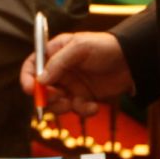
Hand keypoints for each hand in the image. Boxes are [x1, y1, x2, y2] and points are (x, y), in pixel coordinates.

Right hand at [20, 32, 134, 115]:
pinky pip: (75, 110)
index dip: (27, 77)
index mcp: (55, 53)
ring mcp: (71, 85)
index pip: (32, 65)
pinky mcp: (83, 98)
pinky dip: (83, 111)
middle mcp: (60, 70)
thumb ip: (58, 62)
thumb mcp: (80, 48)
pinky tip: (94, 106)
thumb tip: (40, 80)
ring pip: (56, 103)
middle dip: (47, 97)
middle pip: (41, 89)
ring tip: (76, 103)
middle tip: (59, 98)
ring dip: (63, 107)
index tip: (30, 89)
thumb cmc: (105, 47)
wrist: (132, 61)